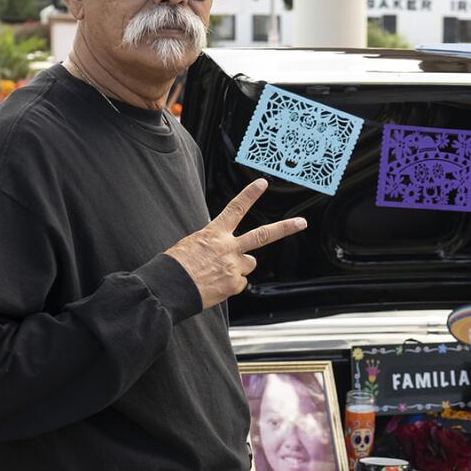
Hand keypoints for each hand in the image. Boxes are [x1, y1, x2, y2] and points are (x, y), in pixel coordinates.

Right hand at [164, 178, 305, 309]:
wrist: (169, 287)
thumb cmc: (176, 266)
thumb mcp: (192, 243)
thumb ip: (214, 242)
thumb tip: (225, 247)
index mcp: (214, 233)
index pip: (236, 208)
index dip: (250, 194)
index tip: (263, 183)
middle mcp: (228, 247)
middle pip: (263, 235)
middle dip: (285, 228)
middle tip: (302, 222)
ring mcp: (234, 266)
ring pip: (249, 263)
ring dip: (239, 267)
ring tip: (217, 272)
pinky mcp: (234, 284)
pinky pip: (240, 283)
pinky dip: (230, 285)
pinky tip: (215, 285)